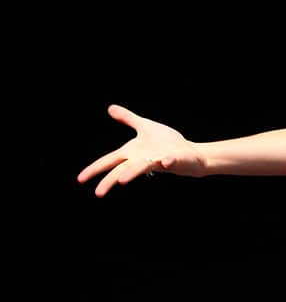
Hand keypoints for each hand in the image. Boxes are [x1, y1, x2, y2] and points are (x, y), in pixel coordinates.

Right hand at [77, 104, 202, 196]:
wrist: (189, 152)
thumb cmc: (166, 142)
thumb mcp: (145, 126)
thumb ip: (128, 118)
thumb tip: (110, 108)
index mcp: (133, 152)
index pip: (110, 161)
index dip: (95, 169)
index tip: (80, 179)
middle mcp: (142, 159)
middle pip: (122, 170)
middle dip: (110, 180)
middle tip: (98, 193)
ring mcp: (158, 161)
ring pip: (143, 168)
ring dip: (133, 173)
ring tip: (121, 181)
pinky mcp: (174, 160)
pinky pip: (170, 161)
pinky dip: (168, 162)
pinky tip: (165, 162)